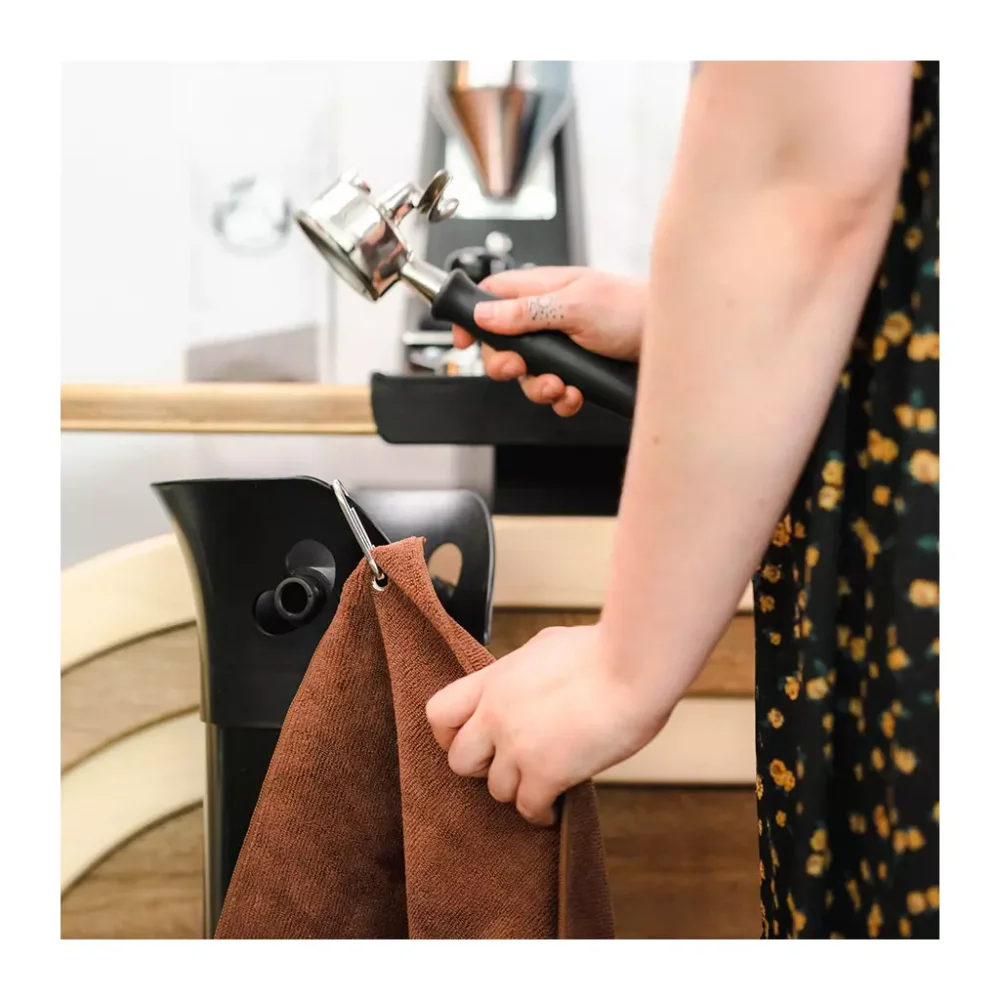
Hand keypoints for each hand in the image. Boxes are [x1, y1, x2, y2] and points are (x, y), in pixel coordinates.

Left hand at [425, 624, 665, 825]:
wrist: (633, 667)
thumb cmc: (603, 650)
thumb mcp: (546, 646)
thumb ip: (523, 670)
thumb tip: (525, 676)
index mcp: (494, 680)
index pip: (439, 713)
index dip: (449, 734)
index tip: (471, 739)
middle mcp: (496, 715)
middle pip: (459, 761)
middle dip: (482, 767)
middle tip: (506, 764)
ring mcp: (518, 746)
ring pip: (496, 790)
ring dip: (517, 790)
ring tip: (538, 785)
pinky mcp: (547, 773)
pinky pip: (529, 809)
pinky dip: (541, 813)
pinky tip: (554, 808)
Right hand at [453, 267, 645, 416]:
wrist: (674, 340)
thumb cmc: (633, 309)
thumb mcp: (575, 307)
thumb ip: (527, 311)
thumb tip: (484, 313)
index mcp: (543, 291)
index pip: (491, 298)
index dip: (472, 318)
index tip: (463, 341)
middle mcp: (549, 318)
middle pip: (504, 344)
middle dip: (507, 364)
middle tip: (519, 369)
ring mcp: (564, 347)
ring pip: (529, 374)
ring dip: (538, 387)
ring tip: (559, 387)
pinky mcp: (580, 372)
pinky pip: (555, 393)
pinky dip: (561, 400)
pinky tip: (576, 395)